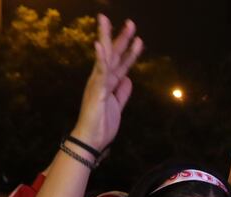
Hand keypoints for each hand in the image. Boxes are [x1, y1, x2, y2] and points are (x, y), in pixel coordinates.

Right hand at [69, 15, 143, 151]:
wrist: (92, 141)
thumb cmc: (102, 125)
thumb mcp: (118, 106)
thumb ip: (122, 92)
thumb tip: (128, 79)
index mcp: (108, 83)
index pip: (120, 63)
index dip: (130, 51)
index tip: (138, 38)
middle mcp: (101, 79)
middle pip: (113, 54)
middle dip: (121, 38)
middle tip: (130, 22)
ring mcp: (97, 83)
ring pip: (104, 57)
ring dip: (107, 39)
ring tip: (108, 22)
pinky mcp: (96, 90)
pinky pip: (99, 72)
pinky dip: (100, 58)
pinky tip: (99, 44)